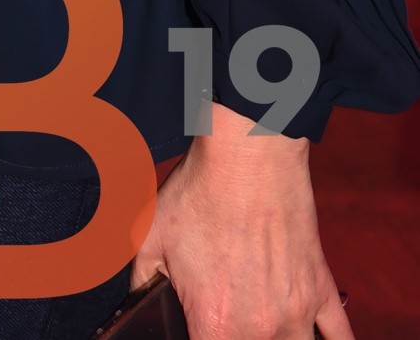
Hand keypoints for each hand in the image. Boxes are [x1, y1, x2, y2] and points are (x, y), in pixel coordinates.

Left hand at [132, 104, 350, 338]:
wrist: (248, 156)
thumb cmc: (200, 192)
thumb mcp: (149, 236)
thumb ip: (141, 283)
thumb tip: (137, 303)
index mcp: (215, 324)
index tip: (199, 328)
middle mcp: (260, 330)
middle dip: (237, 339)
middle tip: (228, 323)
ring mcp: (296, 313)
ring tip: (264, 331)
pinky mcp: (321, 291)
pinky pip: (340, 338)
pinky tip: (313, 338)